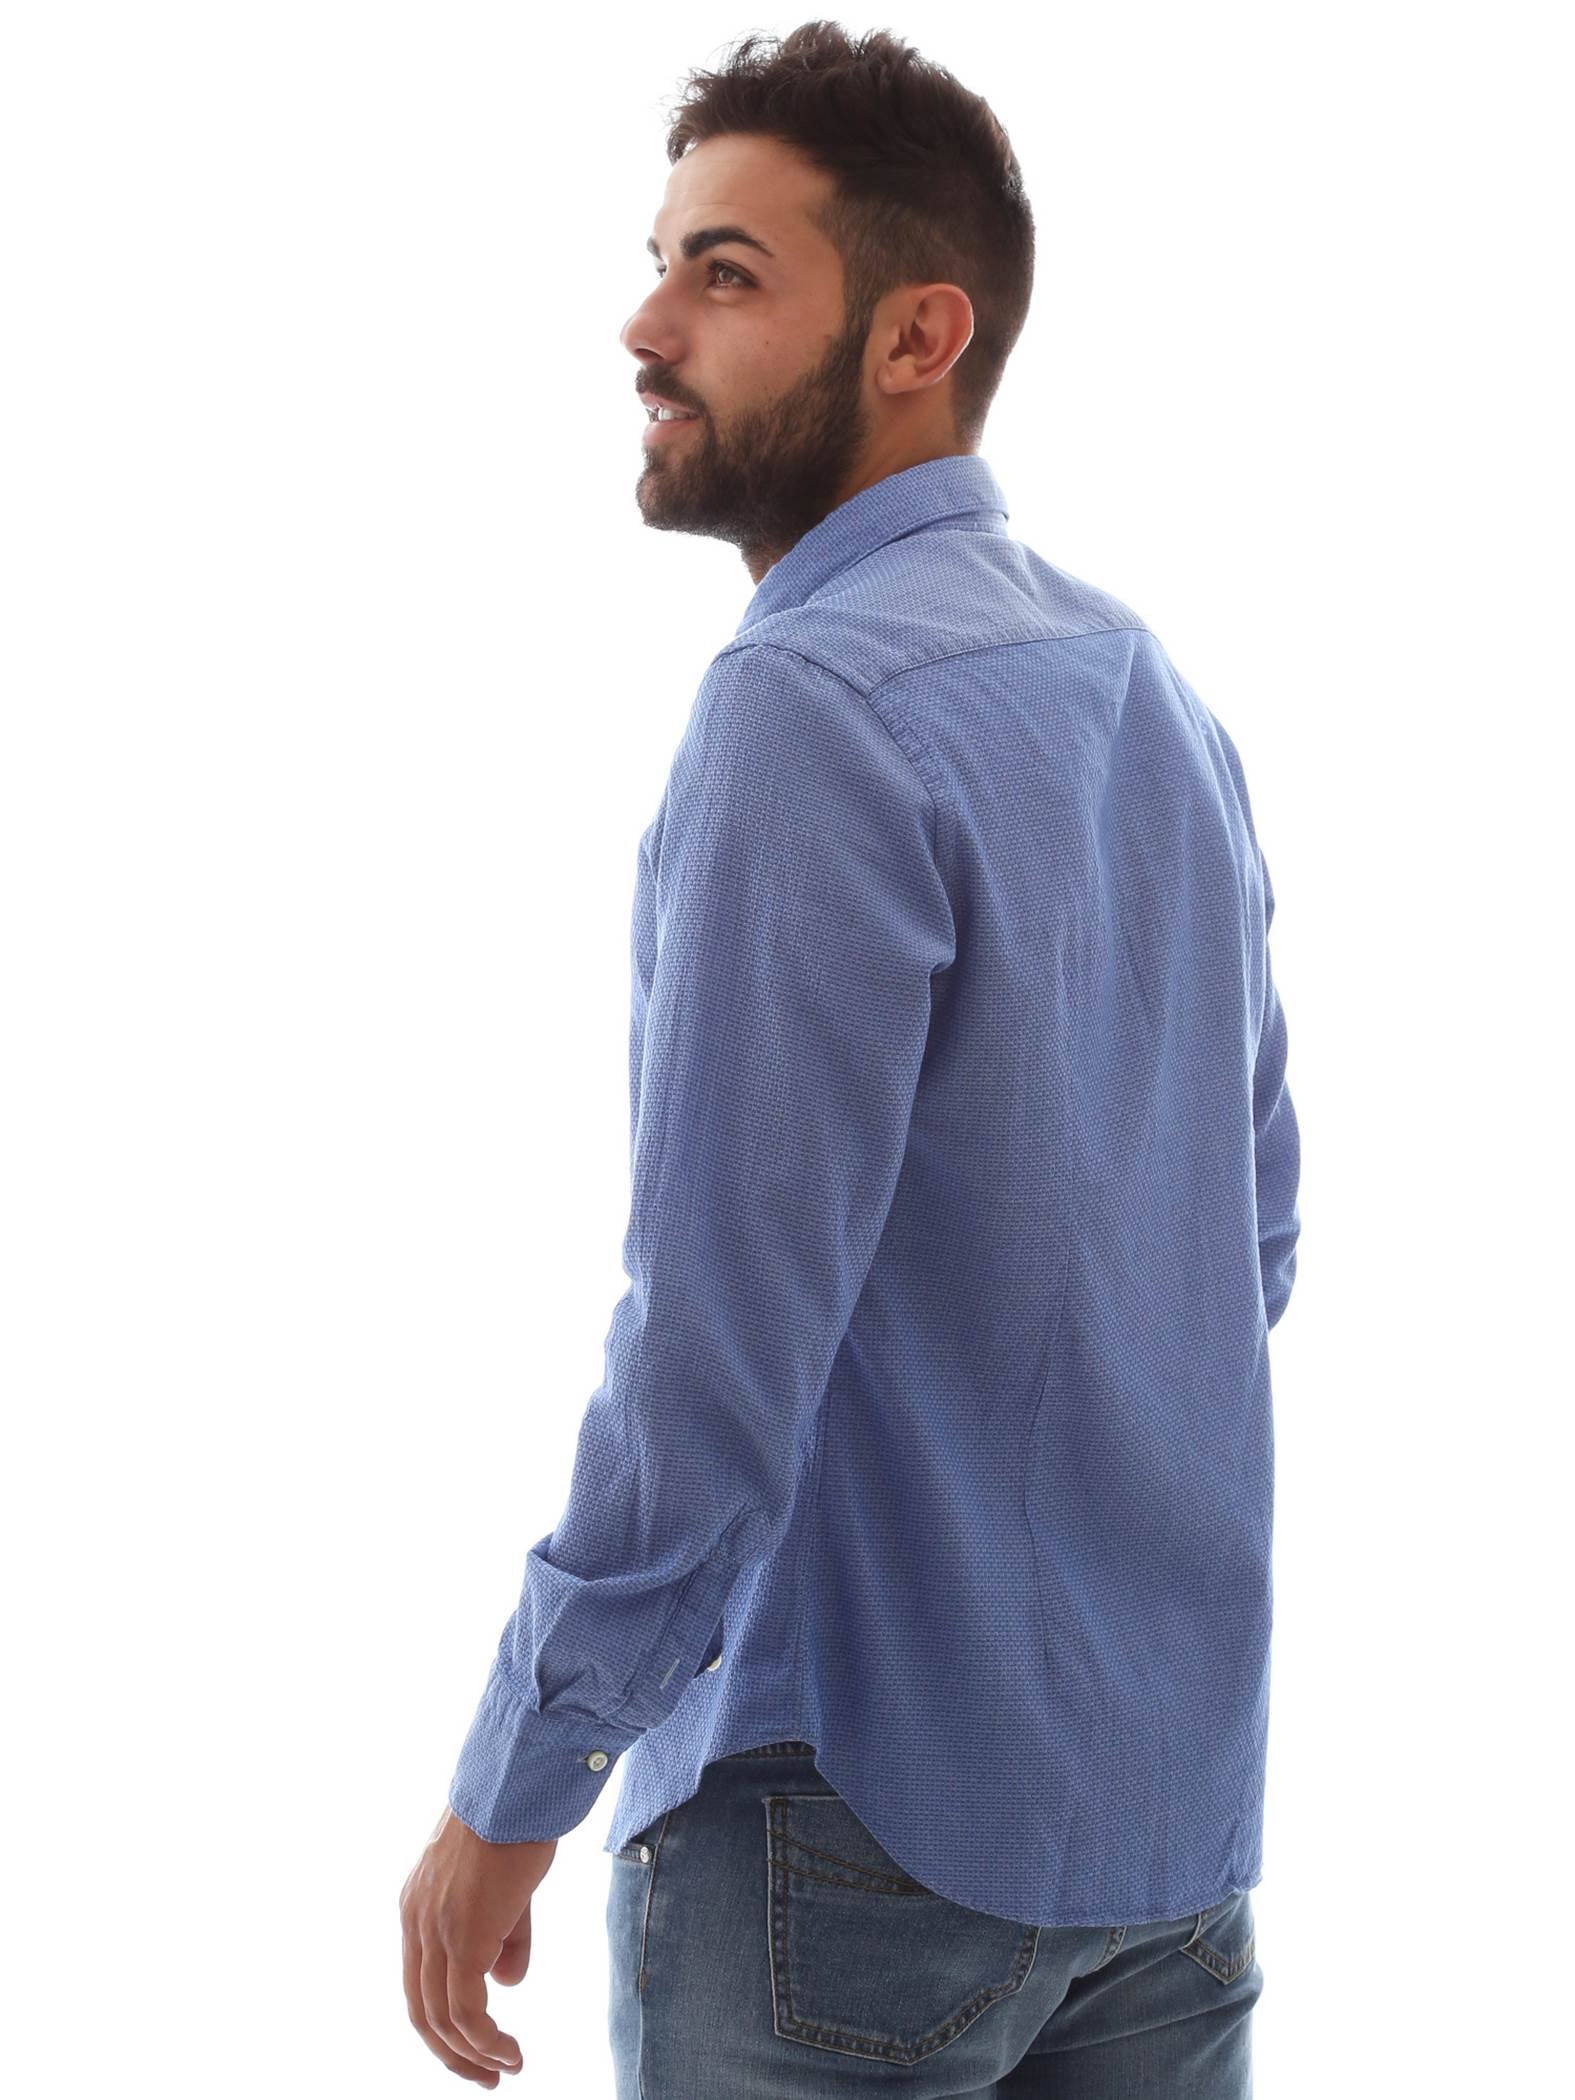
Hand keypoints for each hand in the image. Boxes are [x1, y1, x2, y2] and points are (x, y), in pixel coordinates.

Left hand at [399, 1803, 556, 2084]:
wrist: (518, 1787)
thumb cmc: (517, 1824)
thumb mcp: (505, 1889)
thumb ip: (503, 1937)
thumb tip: (505, 1984)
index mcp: (418, 1908)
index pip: (419, 1984)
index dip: (444, 2024)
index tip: (476, 2048)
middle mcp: (416, 1923)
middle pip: (421, 2011)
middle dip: (454, 2053)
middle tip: (488, 2077)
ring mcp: (435, 1930)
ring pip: (443, 2017)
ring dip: (475, 2053)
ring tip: (510, 2066)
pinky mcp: (463, 1936)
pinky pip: (467, 2009)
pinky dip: (486, 2040)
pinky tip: (511, 2050)